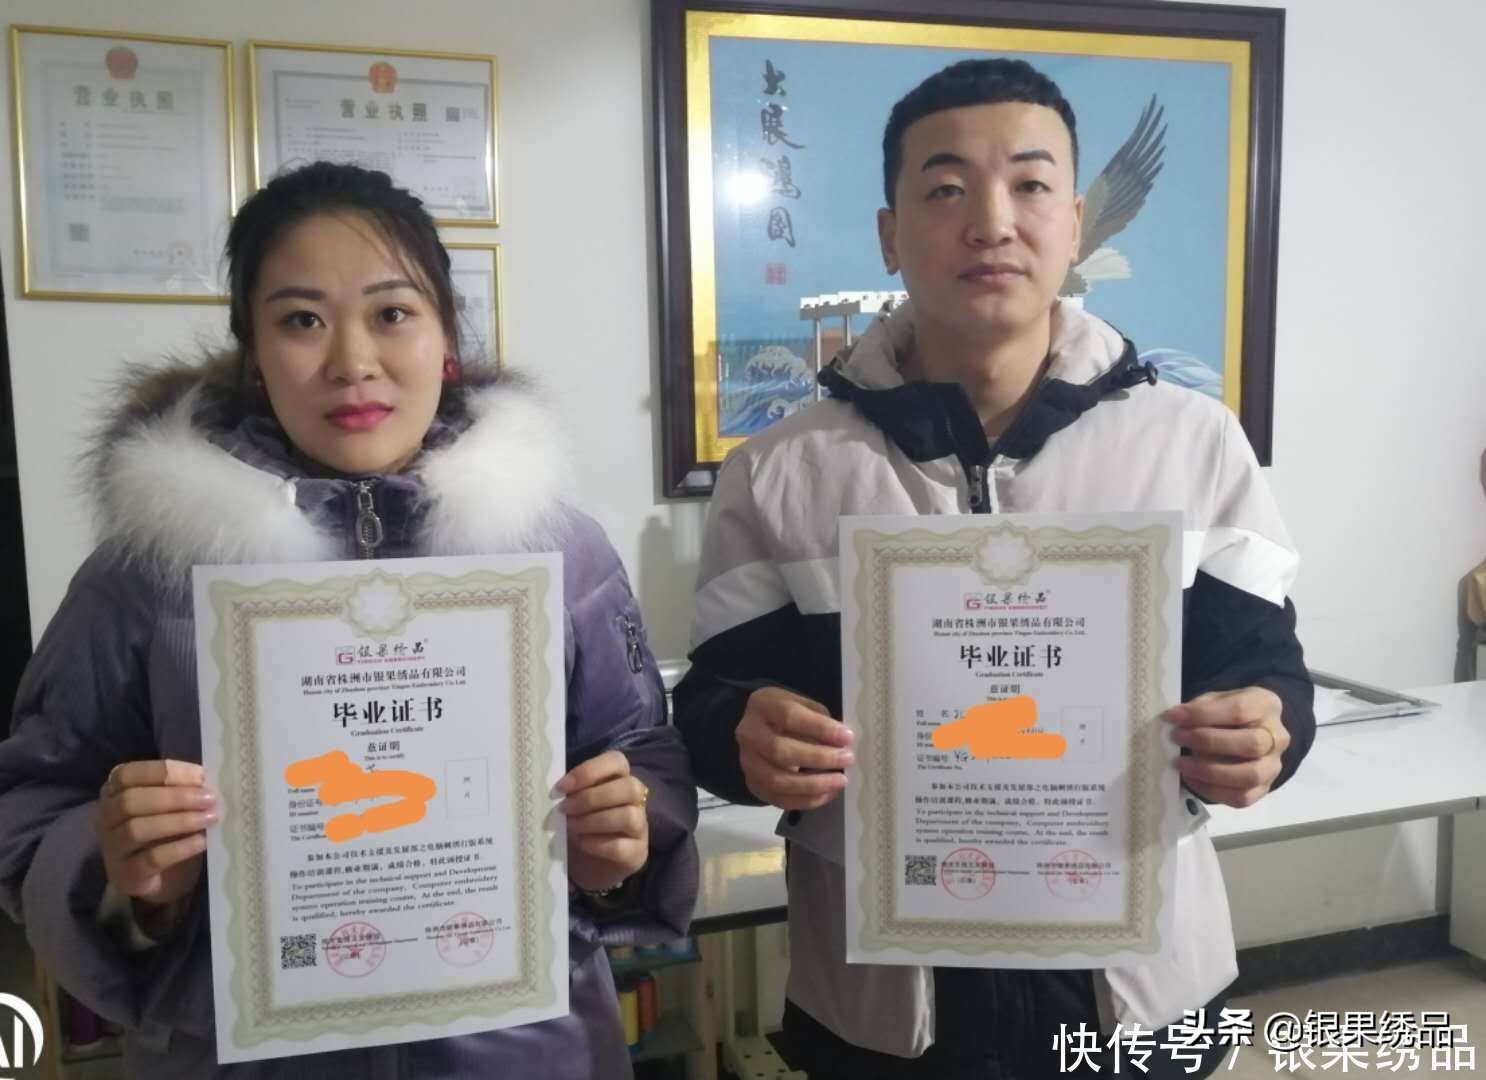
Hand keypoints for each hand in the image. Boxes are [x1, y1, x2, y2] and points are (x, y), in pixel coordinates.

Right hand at [96, 759, 217, 932]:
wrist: (167, 877)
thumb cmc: (171, 830)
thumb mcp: (174, 804)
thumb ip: (184, 788)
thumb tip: (206, 777)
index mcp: (114, 792)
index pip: (129, 774)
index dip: (164, 772)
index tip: (201, 775)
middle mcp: (105, 818)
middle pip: (130, 801)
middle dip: (175, 797)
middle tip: (210, 798)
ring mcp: (111, 849)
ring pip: (136, 829)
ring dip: (178, 821)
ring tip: (210, 818)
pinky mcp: (126, 875)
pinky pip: (150, 859)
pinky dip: (179, 848)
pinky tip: (201, 842)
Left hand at [557, 751, 648, 892]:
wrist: (587, 865)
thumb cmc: (579, 827)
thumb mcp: (573, 806)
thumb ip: (569, 794)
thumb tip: (556, 791)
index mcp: (620, 780)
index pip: (618, 762)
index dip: (590, 771)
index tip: (563, 787)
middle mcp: (636, 801)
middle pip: (629, 787)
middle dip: (591, 797)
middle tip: (565, 808)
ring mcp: (640, 828)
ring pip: (629, 816)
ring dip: (593, 820)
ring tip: (571, 826)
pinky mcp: (637, 854)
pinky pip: (621, 846)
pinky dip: (596, 844)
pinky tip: (581, 843)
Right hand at [736, 686, 853, 810]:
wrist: (759, 728)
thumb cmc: (788, 714)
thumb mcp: (802, 705)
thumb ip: (820, 719)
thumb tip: (841, 743)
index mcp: (762, 705)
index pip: (789, 716)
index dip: (820, 728)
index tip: (847, 737)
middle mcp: (748, 734)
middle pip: (779, 750)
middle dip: (818, 757)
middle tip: (846, 759)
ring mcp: (747, 762)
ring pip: (776, 780)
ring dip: (813, 784)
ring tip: (840, 781)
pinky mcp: (753, 784)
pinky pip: (778, 799)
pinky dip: (806, 800)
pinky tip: (827, 794)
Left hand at [1165, 687, 1288, 807]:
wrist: (1248, 732)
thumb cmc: (1227, 713)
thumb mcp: (1216, 699)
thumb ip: (1201, 707)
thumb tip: (1176, 719)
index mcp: (1266, 706)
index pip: (1239, 710)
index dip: (1203, 714)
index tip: (1173, 717)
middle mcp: (1277, 738)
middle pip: (1250, 744)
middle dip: (1208, 742)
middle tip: (1177, 738)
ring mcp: (1273, 766)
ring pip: (1249, 775)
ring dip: (1209, 771)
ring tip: (1181, 763)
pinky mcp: (1263, 789)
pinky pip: (1241, 797)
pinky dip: (1212, 790)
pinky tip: (1191, 779)